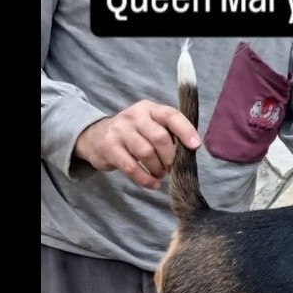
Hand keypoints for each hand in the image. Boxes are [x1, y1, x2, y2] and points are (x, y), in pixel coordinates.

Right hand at [74, 100, 201, 189]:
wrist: (97, 137)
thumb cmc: (135, 134)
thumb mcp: (151, 125)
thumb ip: (169, 133)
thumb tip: (191, 149)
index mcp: (149, 108)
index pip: (170, 115)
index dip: (185, 130)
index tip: (195, 146)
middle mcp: (134, 116)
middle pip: (159, 137)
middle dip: (170, 157)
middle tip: (172, 167)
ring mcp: (120, 131)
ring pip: (146, 153)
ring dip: (158, 169)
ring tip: (160, 173)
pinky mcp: (109, 148)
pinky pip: (131, 167)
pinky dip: (145, 179)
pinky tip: (153, 184)